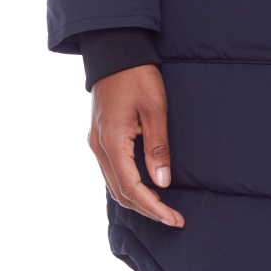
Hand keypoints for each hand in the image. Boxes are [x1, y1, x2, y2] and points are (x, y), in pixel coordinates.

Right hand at [87, 65, 184, 228]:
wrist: (116, 51)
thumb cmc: (138, 76)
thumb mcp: (155, 109)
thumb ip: (158, 147)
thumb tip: (162, 183)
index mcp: (112, 143)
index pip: (132, 189)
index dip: (154, 207)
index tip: (174, 218)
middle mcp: (99, 148)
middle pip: (120, 193)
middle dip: (147, 209)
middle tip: (173, 218)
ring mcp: (96, 143)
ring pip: (114, 184)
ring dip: (137, 199)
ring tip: (163, 207)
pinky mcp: (100, 137)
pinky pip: (112, 171)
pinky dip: (129, 185)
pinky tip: (147, 187)